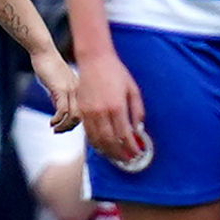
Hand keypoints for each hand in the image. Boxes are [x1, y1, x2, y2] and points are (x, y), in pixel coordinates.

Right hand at [31, 48, 79, 131]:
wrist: (44, 52)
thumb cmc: (49, 66)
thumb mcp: (58, 85)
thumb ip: (60, 98)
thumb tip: (59, 113)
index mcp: (82, 90)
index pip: (85, 113)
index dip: (75, 124)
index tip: (64, 129)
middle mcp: (80, 91)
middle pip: (82, 117)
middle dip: (70, 128)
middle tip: (58, 132)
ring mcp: (71, 90)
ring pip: (75, 116)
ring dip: (64, 126)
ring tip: (54, 129)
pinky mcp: (61, 89)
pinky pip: (63, 109)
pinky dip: (57, 119)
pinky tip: (51, 122)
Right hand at [75, 50, 144, 165]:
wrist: (94, 59)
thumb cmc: (115, 72)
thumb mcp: (133, 90)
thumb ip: (137, 111)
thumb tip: (138, 129)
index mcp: (116, 107)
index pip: (125, 135)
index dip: (132, 148)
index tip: (138, 153)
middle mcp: (101, 112)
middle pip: (110, 142)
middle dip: (119, 154)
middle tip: (128, 160)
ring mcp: (89, 112)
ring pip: (96, 140)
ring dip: (107, 151)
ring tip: (116, 157)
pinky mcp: (81, 110)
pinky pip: (87, 132)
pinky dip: (95, 143)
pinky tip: (103, 145)